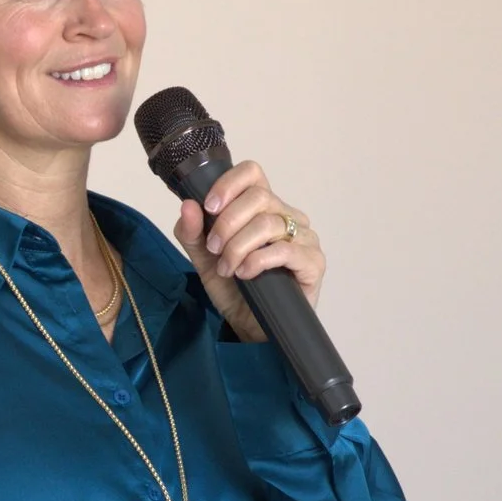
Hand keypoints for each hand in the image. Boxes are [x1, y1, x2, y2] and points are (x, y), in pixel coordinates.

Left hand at [171, 160, 323, 344]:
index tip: (209, 207)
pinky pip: (285, 250)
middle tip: (214, 248)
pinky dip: (258, 260)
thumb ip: (193, 233)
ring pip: (269, 223)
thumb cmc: (235, 288)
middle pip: (259, 197)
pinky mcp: (313, 262)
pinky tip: (246, 273)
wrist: (252, 327)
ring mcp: (303, 238)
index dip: (229, 184)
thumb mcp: (205, 258)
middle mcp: (287, 216)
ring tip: (227, 268)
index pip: (252, 173)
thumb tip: (188, 205)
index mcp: (263, 207)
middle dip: (227, 223)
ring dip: (238, 247)